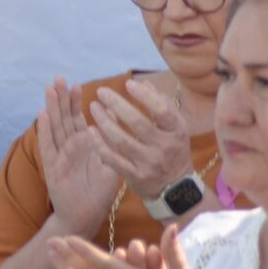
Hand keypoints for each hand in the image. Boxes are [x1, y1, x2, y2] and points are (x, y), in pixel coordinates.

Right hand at [36, 79, 120, 236]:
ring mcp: (58, 156)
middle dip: (61, 98)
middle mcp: (67, 147)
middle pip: (63, 118)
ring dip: (51, 108)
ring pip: (54, 127)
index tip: (77, 85)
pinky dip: (45, 130)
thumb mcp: (110, 163)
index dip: (76, 102)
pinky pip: (48, 146)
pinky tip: (43, 115)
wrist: (86, 215)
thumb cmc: (98, 192)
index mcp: (82, 145)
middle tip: (59, 78)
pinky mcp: (53, 167)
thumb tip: (116, 118)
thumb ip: (110, 142)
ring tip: (49, 89)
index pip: (77, 119)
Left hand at [86, 77, 197, 206]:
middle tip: (101, 91)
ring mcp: (149, 163)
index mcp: (177, 131)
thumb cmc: (172, 148)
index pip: (163, 111)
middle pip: (138, 124)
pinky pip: (114, 159)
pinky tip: (90, 130)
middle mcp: (165, 147)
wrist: (175, 186)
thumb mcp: (174, 128)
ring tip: (93, 107)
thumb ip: (160, 104)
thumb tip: (142, 82)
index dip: (146, 96)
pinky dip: (100, 144)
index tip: (128, 83)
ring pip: (122, 141)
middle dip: (117, 105)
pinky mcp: (136, 176)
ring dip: (104, 122)